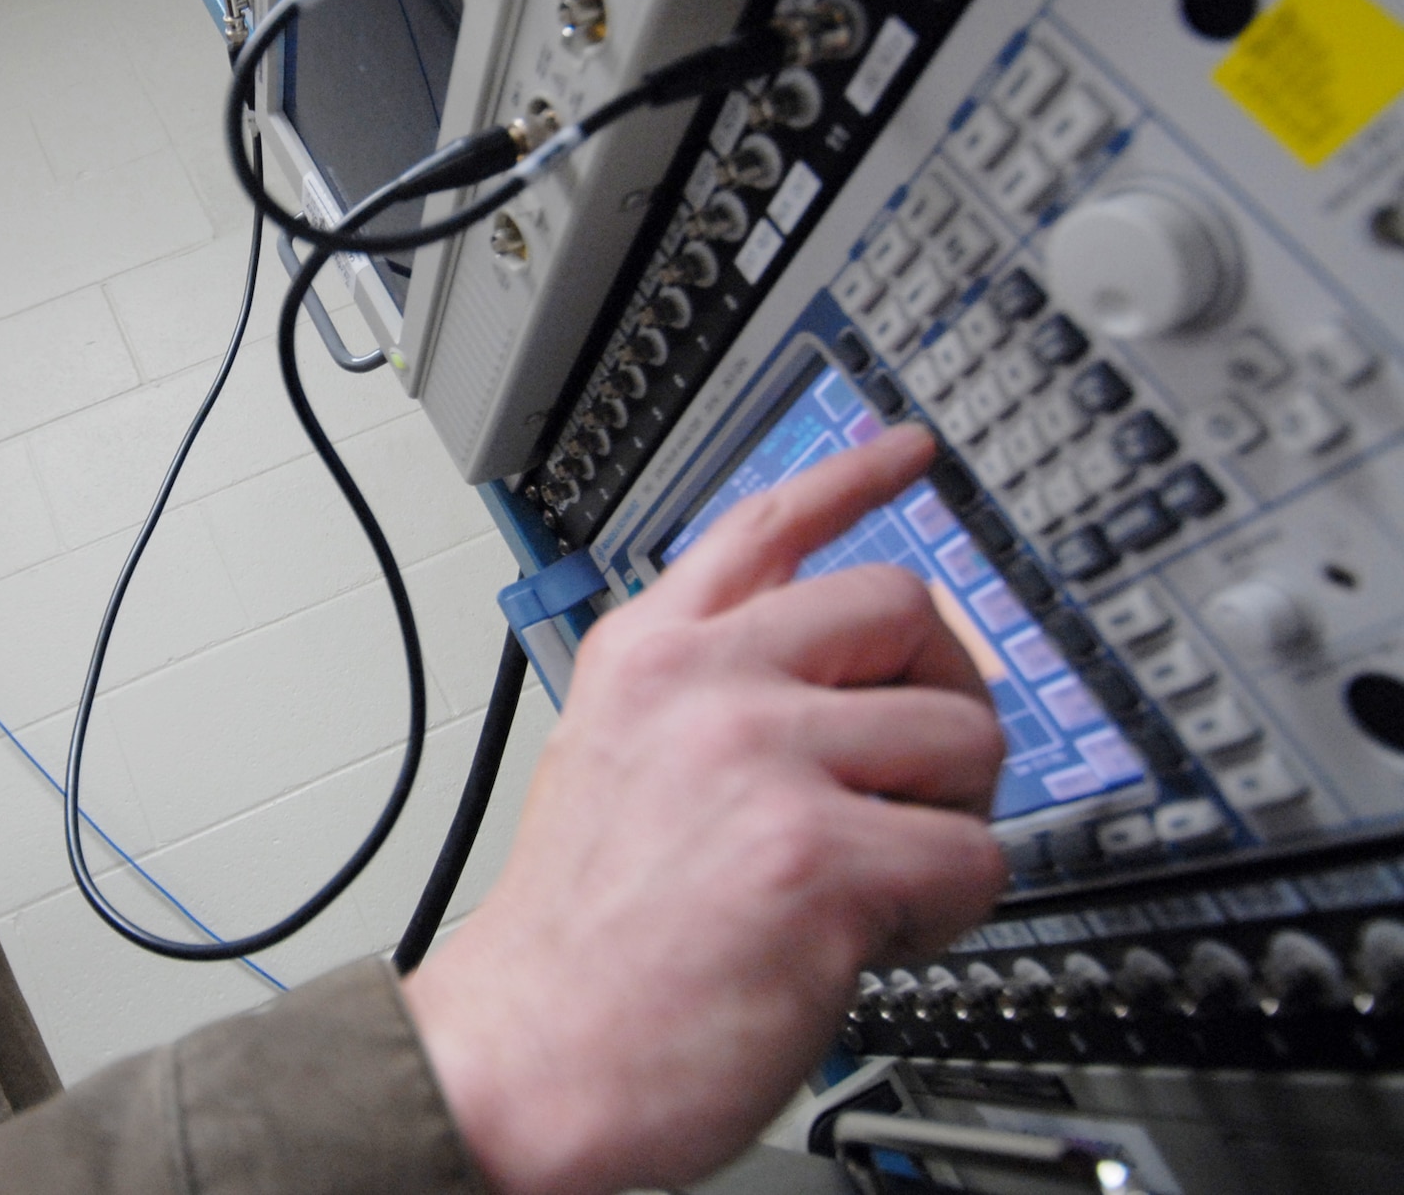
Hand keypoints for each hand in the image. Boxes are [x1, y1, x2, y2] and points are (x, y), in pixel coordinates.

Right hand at [402, 424, 1006, 1194]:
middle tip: (922, 762)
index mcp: (651, 653)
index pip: (768, 522)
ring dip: (948, 816)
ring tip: (878, 873)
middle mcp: (705, 682)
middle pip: (903, 608)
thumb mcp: (613, 755)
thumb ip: (703, 691)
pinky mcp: (819, 856)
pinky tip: (878, 934)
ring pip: (964, 735)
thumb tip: (835, 681)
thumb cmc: (576, 932)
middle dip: (941, 689)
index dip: (857, 475)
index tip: (911, 448)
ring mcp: (761, 759)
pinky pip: (975, 855)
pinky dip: (951, 908)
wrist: (529, 1056)